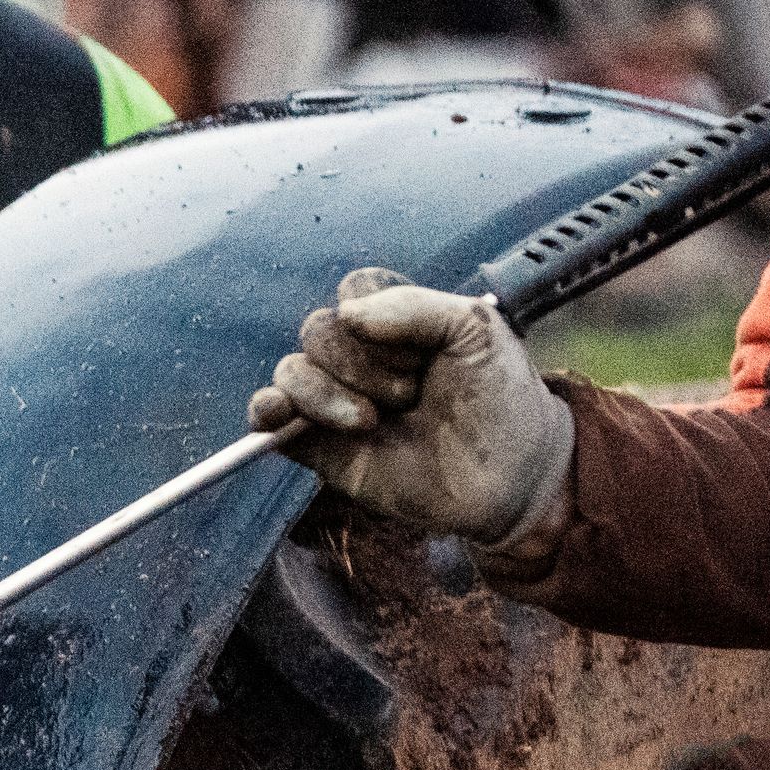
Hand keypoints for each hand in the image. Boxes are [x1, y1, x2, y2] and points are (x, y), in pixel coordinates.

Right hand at [251, 267, 575, 562]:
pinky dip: (265, 410)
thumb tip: (346, 314)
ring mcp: (334, 401)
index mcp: (395, 321)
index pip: (354, 292)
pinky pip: (266, 418)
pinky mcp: (314, 446)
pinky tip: (278, 413)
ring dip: (328, 396)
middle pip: (319, 330)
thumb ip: (416, 306)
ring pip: (292, 371)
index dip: (380, 317)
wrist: (504, 477)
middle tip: (409, 395)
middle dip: (363, 365)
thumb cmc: (500, 400)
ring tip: (372, 424)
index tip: (422, 352)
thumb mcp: (476, 330)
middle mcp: (359, 357)